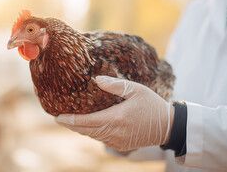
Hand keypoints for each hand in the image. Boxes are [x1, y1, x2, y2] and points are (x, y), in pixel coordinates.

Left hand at [56, 76, 173, 151]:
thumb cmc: (152, 105)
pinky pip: (101, 139)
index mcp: (116, 119)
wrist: (169, 127)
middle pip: (86, 130)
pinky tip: (88, 127)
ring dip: (81, 129)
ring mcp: (117, 142)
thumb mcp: (136, 90)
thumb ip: (115, 85)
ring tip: (70, 121)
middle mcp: (114, 133)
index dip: (70, 120)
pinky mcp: (121, 146)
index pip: (86, 121)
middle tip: (59, 119)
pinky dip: (92, 133)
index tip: (57, 117)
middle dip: (71, 125)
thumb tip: (97, 79)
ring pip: (93, 136)